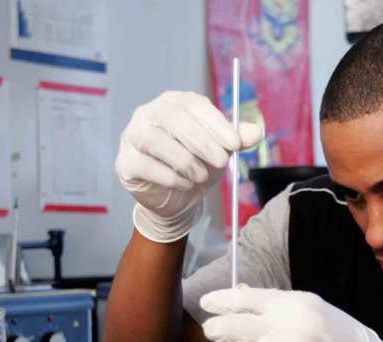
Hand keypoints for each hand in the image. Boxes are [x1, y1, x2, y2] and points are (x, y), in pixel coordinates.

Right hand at [115, 91, 261, 242]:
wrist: (174, 198)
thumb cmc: (196, 166)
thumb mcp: (220, 151)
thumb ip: (236, 140)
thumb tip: (257, 132)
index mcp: (174, 102)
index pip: (194, 104)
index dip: (216, 123)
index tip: (236, 144)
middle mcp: (149, 113)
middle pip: (175, 120)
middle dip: (203, 142)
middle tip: (223, 163)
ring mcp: (132, 136)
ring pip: (157, 141)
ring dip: (186, 161)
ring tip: (202, 177)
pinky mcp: (125, 162)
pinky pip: (147, 166)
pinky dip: (171, 177)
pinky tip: (185, 185)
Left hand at [201, 287, 382, 341]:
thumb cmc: (340, 339)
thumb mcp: (314, 309)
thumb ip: (276, 304)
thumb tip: (240, 295)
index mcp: (294, 306)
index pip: (244, 299)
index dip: (219, 301)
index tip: (206, 304)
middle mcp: (287, 330)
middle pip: (231, 327)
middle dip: (216, 329)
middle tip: (213, 331)